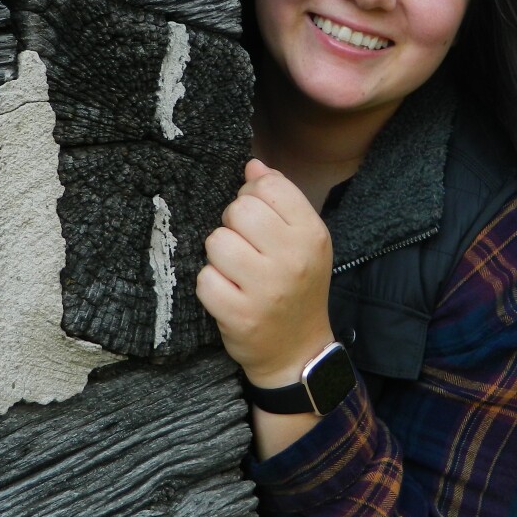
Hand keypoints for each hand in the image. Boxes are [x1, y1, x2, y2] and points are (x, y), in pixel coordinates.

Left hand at [196, 159, 335, 385]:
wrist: (298, 351)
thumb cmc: (297, 287)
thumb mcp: (303, 242)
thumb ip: (281, 199)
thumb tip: (252, 165)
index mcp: (312, 235)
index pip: (268, 186)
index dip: (253, 197)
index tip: (258, 221)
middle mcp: (293, 259)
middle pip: (238, 210)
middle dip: (233, 225)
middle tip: (244, 249)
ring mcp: (266, 289)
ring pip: (216, 242)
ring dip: (219, 256)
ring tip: (236, 273)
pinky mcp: (239, 315)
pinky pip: (204, 279)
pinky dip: (210, 286)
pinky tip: (228, 294)